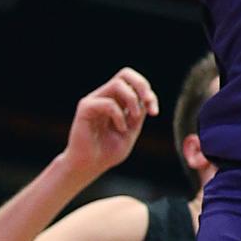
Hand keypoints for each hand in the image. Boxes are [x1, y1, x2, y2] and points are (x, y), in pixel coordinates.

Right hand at [61, 68, 158, 183]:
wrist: (88, 167)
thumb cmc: (107, 152)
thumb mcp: (131, 131)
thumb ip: (139, 114)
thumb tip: (148, 98)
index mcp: (117, 100)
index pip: (134, 83)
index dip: (148, 92)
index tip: (155, 112)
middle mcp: (105, 96)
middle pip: (125, 73)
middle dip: (141, 84)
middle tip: (148, 101)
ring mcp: (94, 100)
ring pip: (117, 83)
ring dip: (132, 100)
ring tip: (134, 118)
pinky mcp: (85, 108)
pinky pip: (108, 103)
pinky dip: (119, 115)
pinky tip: (120, 128)